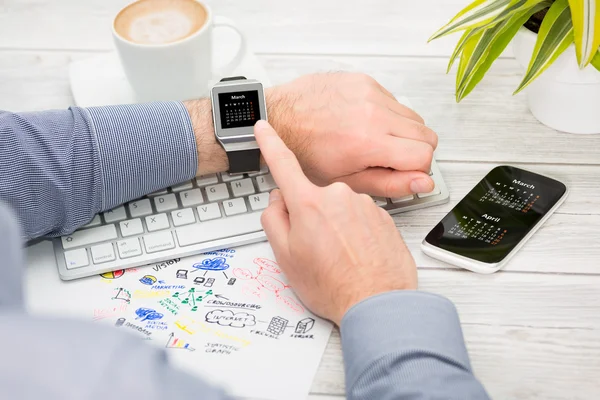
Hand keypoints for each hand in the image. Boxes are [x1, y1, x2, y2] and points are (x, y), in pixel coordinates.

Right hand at [255, 120, 417, 325]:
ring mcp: (364, 205)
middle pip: (314, 196)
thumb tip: (277, 201)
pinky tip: (357, 256)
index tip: (263, 127)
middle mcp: (339, 196)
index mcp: (309, 203)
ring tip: (340, 258)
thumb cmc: (332, 286)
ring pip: (340, 209)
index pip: (283, 164)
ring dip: (336, 227)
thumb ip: (274, 220)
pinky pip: (361, 218)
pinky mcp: (384, 216)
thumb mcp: (286, 257)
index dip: (270, 143)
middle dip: (311, 216)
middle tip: (316, 249)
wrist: (377, 303)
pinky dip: (356, 234)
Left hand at [267, 72, 437, 197]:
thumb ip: (390, 183)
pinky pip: (395, 100)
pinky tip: (364, 124)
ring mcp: (370, 92)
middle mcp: (373, 112)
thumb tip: (423, 183)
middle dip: (414, 152)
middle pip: (427, 135)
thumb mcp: (346, 180)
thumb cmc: (304, 152)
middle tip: (388, 159)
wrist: (280, 118)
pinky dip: (387, 115)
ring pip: (414, 117)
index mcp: (368, 141)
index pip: (424, 155)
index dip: (416, 169)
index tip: (400, 171)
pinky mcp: (364, 81)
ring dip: (402, 133)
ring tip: (374, 142)